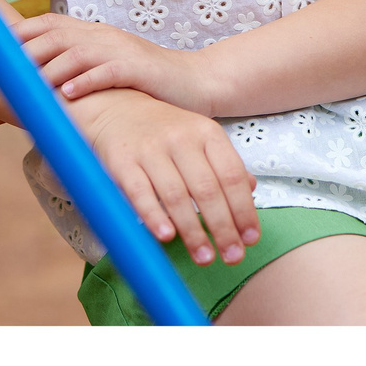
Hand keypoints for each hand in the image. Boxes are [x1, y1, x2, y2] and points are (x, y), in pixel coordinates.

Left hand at [18, 11, 226, 114]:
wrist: (196, 82)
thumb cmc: (147, 80)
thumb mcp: (109, 66)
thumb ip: (80, 65)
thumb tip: (40, 76)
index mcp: (95, 33)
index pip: (52, 23)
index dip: (24, 31)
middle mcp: (105, 37)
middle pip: (58, 35)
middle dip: (28, 50)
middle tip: (5, 69)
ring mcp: (122, 51)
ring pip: (77, 52)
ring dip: (50, 67)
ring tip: (30, 84)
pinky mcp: (139, 70)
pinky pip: (107, 72)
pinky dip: (84, 81)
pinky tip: (66, 92)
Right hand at [62, 87, 259, 267]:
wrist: (114, 106)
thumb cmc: (165, 131)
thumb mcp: (200, 137)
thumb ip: (224, 164)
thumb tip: (251, 190)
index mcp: (206, 133)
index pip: (231, 176)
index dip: (244, 211)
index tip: (250, 240)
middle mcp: (180, 138)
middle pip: (207, 189)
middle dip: (223, 228)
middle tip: (232, 258)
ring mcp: (149, 148)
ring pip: (176, 195)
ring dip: (193, 231)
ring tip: (204, 258)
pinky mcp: (122, 160)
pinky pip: (140, 192)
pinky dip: (154, 216)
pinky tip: (166, 237)